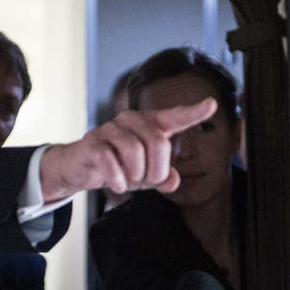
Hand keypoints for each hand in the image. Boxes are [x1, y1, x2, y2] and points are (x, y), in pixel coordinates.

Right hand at [40, 97, 216, 202]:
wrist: (78, 168)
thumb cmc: (113, 166)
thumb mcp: (143, 175)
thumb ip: (162, 177)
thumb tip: (173, 181)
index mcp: (147, 125)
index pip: (173, 116)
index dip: (192, 112)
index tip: (211, 105)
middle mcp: (129, 121)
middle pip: (157, 142)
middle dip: (156, 170)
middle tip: (147, 181)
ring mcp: (109, 129)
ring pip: (134, 151)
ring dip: (135, 175)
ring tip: (129, 181)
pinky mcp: (92, 142)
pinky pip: (110, 160)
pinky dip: (117, 178)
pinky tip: (117, 184)